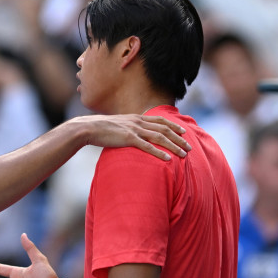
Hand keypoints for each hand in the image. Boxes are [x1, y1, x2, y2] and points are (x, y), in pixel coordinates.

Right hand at [74, 114, 190, 160]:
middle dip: (179, 137)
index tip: (183, 131)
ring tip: (184, 154)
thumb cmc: (100, 129)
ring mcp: (134, 130)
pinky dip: (159, 153)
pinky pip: (148, 147)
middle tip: (189, 146)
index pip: (160, 120)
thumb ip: (127, 128)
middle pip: (164, 128)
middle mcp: (138, 122)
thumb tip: (132, 134)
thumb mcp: (117, 125)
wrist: (88, 128)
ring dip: (174, 146)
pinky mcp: (128, 139)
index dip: (173, 125)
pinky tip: (168, 159)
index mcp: (136, 118)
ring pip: (160, 137)